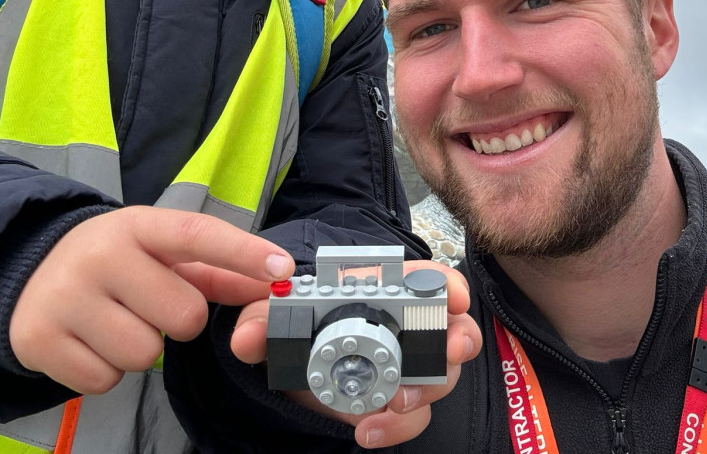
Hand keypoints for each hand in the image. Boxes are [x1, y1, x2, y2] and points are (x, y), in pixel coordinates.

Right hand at [10, 206, 292, 393]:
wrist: (27, 273)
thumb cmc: (114, 263)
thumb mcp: (159, 251)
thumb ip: (218, 269)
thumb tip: (274, 283)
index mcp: (137, 225)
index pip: (198, 235)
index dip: (243, 252)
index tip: (280, 269)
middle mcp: (99, 255)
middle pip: (183, 316)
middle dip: (176, 321)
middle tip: (147, 306)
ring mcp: (65, 296)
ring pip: (144, 354)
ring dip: (139, 348)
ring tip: (115, 322)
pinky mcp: (38, 340)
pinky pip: (105, 380)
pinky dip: (105, 371)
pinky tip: (89, 342)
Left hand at [230, 261, 481, 448]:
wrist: (295, 368)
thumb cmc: (297, 328)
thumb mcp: (274, 320)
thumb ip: (262, 322)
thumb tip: (248, 337)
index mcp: (384, 292)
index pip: (429, 278)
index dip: (448, 284)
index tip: (454, 296)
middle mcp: (407, 328)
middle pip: (453, 328)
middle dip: (458, 340)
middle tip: (449, 353)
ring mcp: (409, 367)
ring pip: (442, 376)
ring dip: (427, 390)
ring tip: (396, 402)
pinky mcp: (398, 403)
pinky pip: (416, 416)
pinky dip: (398, 426)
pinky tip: (370, 428)